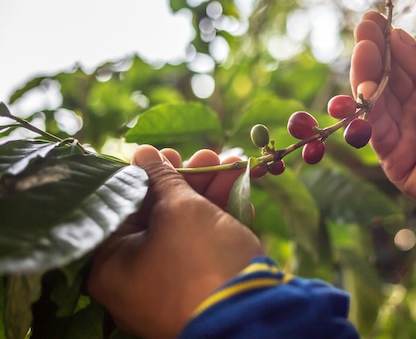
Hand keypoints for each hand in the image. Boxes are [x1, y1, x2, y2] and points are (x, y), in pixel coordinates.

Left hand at [88, 145, 263, 338]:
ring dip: (212, 194)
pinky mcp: (200, 290)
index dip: (151, 173)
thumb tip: (143, 153)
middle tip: (211, 156)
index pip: (126, 206)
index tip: (172, 152)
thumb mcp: (180, 209)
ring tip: (236, 166)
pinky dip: (221, 221)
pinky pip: (204, 248)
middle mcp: (133, 280)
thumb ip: (161, 177)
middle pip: (158, 215)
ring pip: (186, 229)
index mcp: (111, 265)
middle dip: (192, 180)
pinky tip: (243, 197)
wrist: (252, 316)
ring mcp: (168, 287)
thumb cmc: (202, 260)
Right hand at [350, 12, 415, 227]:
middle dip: (371, 55)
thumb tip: (398, 36)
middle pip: (383, 78)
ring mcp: (402, 133)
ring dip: (366, 78)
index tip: (371, 20)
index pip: (401, 60)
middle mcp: (412, 107)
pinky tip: (367, 90)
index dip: (385, 41)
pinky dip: (369, 112)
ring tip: (364, 54)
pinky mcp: (396, 159)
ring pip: (374, 103)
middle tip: (365, 34)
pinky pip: (376, 132)